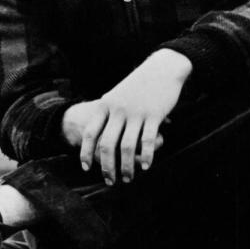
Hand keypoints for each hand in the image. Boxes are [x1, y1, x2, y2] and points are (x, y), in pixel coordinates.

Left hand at [63, 49, 191, 184]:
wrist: (163, 68)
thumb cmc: (140, 83)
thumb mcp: (118, 93)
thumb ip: (107, 110)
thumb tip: (97, 127)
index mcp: (106, 104)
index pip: (90, 132)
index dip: (86, 152)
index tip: (86, 168)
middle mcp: (118, 110)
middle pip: (107, 145)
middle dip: (107, 167)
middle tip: (110, 180)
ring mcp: (136, 113)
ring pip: (127, 147)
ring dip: (127, 166)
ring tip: (128, 178)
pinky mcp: (154, 115)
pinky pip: (148, 141)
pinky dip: (146, 156)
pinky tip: (146, 166)